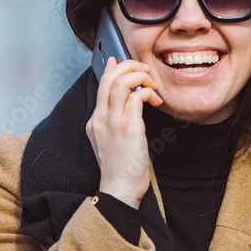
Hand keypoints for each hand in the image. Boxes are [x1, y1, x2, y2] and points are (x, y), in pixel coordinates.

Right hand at [86, 57, 162, 208]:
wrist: (120, 189)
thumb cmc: (121, 170)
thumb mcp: (110, 142)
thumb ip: (114, 121)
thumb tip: (128, 102)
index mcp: (95, 122)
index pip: (101, 85)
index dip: (112, 68)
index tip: (121, 61)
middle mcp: (100, 119)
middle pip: (109, 78)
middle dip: (129, 66)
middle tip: (144, 70)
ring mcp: (113, 122)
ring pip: (122, 82)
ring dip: (140, 77)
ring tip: (152, 85)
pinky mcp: (128, 127)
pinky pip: (137, 97)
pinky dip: (148, 92)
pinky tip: (155, 100)